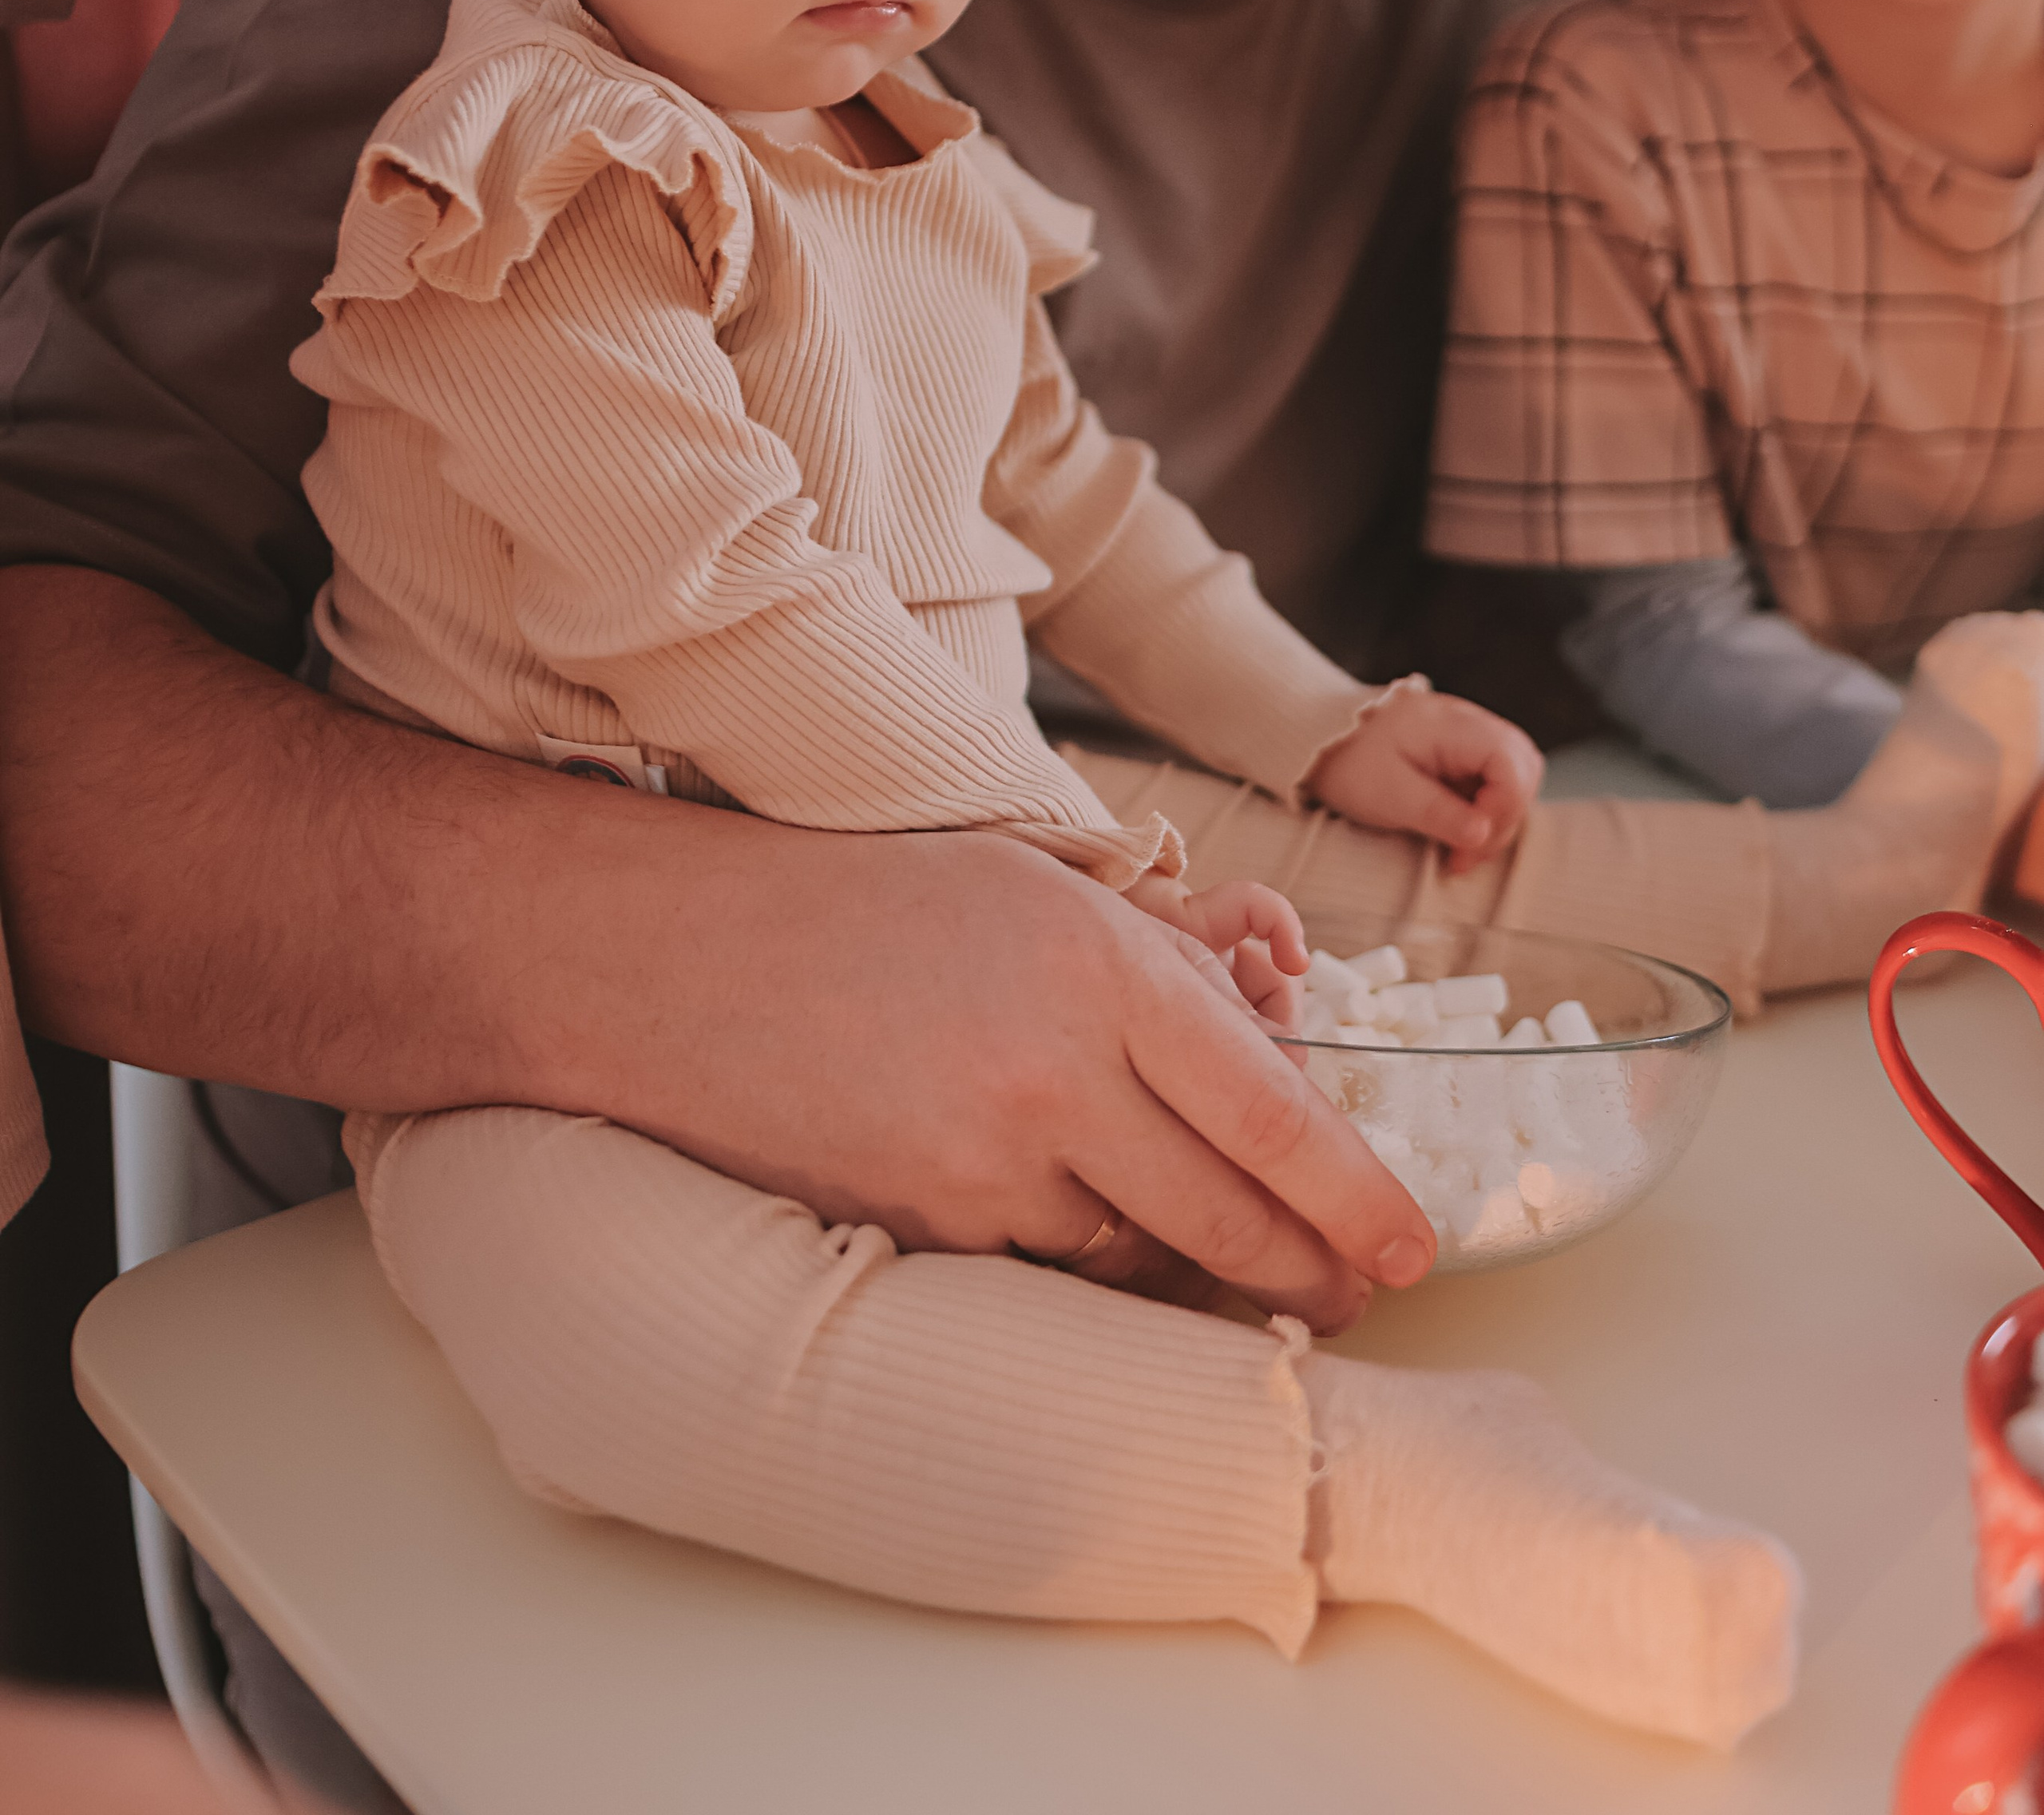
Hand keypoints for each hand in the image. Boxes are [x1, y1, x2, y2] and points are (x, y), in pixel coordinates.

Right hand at [0, 574, 1434, 1338]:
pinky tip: (1111, 1253)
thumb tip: (1279, 1011)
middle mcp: (1056, 1068)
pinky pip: (1050, 1275)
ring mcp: (983, 1162)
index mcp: (1097, 960)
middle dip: (1316, 1268)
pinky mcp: (918, 1227)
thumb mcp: (1029, 880)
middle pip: (1234, 1216)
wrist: (657, 956)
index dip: (1362, 1193)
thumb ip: (1163, 949)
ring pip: (1145, 1260)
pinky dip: (1097, 1274)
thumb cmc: (849, 899)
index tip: (1415, 1240)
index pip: (1275, 1109)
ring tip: (1248, 1271)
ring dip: (1202, 1276)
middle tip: (1360, 1286)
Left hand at [1309, 681, 1541, 872]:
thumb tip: (1484, 835)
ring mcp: (1467, 733)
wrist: (1318, 742)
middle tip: (1466, 855)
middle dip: (1505, 816)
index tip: (1470, 845)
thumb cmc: (1349, 763)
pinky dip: (1484, 809)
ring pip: (1514, 773)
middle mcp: (1468, 721)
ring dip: (1497, 815)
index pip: (1511, 762)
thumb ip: (1440, 813)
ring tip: (1462, 849)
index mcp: (1452, 724)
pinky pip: (1493, 778)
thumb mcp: (1389, 795)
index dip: (1503, 810)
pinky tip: (1458, 832)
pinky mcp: (1461, 750)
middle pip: (1522, 766)